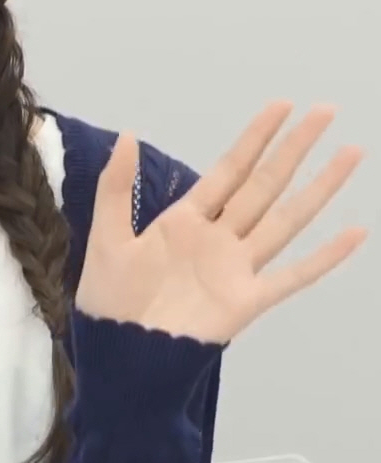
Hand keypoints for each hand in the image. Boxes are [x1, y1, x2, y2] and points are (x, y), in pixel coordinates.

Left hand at [75, 102, 366, 343]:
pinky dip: (325, 257)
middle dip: (293, 149)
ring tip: (349, 154)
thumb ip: (118, 186)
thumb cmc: (109, 299)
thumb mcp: (108, 234)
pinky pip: (293, 276)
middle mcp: (218, 237)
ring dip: (318, 187)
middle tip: (325, 112)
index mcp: (184, 219)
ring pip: (285, 218)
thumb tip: (129, 134)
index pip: (229, 169)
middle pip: (264, 184)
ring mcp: (237, 268)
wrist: (119, 355)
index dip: (255, 138)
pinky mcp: (248, 301)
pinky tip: (354, 233)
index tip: (281, 107)